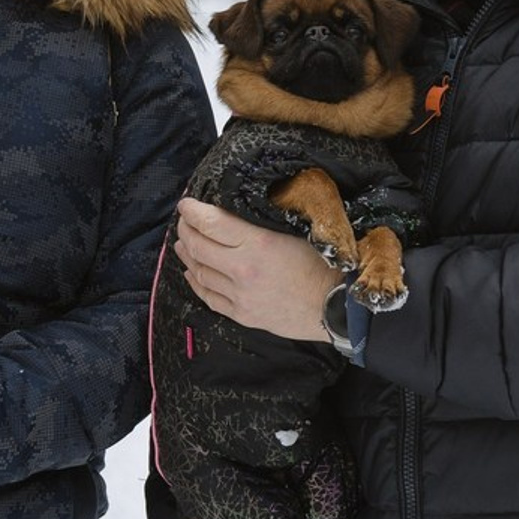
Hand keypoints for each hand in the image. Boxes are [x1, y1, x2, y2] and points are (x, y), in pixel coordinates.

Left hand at [175, 198, 334, 340]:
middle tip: (183, 221)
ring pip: (200, 272)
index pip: (212, 223)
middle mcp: (243, 270)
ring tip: (182, 244)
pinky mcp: (242, 315)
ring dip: (187, 256)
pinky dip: (196, 283)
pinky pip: (209, 298)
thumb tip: (237, 213)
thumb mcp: (295, 232)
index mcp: (258, 244)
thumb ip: (262, 224)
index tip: (186, 204)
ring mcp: (240, 296)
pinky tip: (191, 274)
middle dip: (186, 230)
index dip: (193, 211)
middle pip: (199, 247)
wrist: (336, 307)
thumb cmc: (323, 264)